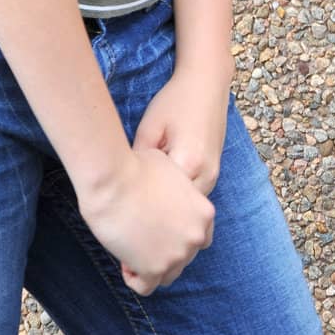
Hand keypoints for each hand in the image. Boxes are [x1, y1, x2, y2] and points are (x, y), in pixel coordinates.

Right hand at [77, 146, 214, 297]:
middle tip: (139, 234)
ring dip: (150, 265)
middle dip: (163, 248)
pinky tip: (123, 260)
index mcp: (203, 212)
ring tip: (130, 247)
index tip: (158, 223)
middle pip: (183, 256)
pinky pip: (145, 286)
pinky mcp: (154, 270)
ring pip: (167, 274)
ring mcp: (177, 256)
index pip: (199, 236)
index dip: (178, 232)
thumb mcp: (167, 168)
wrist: (113, 179)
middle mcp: (195, 237)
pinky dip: (134, 278)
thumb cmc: (134, 166)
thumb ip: (176, 188)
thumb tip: (163, 191)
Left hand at [115, 62, 231, 288]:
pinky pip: (197, 207)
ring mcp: (213, 176)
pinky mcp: (214, 172)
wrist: (205, 84)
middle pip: (181, 223)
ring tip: (141, 237)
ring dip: (170, 230)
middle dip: (157, 239)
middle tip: (129, 250)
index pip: (164, 211)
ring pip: (192, 219)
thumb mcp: (149, 129)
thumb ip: (139, 159)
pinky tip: (159, 213)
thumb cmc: (173, 103)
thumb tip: (122, 188)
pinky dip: (181, 214)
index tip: (120, 239)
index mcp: (187, 165)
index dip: (142, 227)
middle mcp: (205, 176)